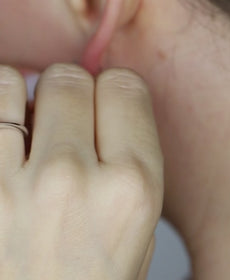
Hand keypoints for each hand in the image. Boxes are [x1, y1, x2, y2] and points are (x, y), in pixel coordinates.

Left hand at [0, 64, 162, 279]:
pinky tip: (1, 152)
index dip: (111, 92)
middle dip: (66, 95)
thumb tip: (96, 98)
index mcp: (133, 187)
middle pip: (69, 78)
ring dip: (17, 101)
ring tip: (20, 136)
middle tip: (60, 127)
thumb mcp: (139, 227)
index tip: (101, 108)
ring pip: (10, 81)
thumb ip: (129, 153)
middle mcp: (72, 181)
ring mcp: (7, 190)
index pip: (124, 85)